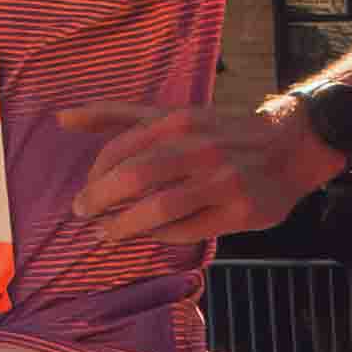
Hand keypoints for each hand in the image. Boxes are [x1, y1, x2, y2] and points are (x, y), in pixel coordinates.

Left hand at [89, 99, 336, 253]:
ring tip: (108, 233)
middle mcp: (200, 147)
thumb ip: (117, 116)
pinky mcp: (241, 211)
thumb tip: (60, 118)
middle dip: (102, 200)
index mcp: (180, 122)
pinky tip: (149, 235)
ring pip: (161, 207)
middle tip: (85, 215)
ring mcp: (223, 180)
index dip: (95, 176)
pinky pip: (189, 229)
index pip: (121, 149)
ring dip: (126, 225)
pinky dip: (162, 236)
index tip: (84, 194)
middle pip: (136, 177)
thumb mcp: (171, 115)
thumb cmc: (219, 133)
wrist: (291, 145)